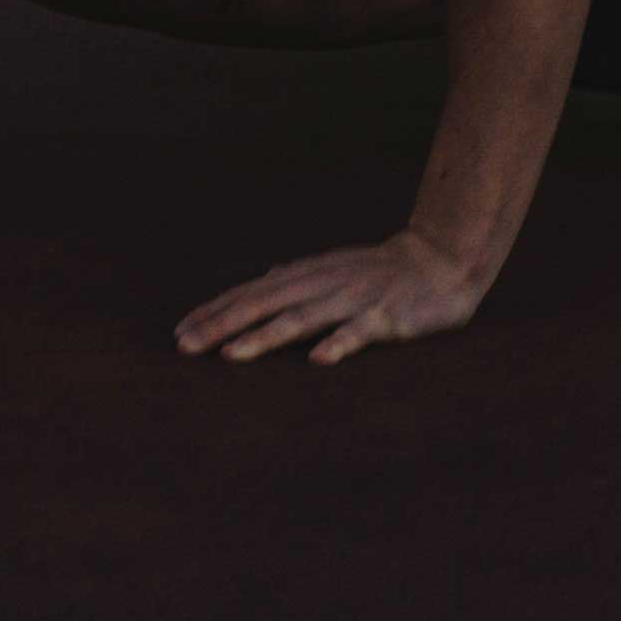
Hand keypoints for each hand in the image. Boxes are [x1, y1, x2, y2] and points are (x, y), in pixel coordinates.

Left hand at [175, 230, 483, 366]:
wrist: (441, 260)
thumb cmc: (383, 272)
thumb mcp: (333, 270)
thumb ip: (298, 279)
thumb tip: (263, 279)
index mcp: (308, 276)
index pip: (251, 293)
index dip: (215, 312)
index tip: (180, 332)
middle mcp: (323, 285)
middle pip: (265, 305)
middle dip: (223, 325)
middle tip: (185, 346)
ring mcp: (353, 300)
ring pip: (303, 319)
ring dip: (265, 336)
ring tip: (232, 354)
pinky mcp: (386, 317)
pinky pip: (359, 333)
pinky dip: (338, 344)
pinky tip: (318, 360)